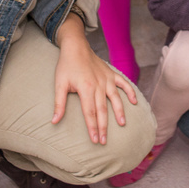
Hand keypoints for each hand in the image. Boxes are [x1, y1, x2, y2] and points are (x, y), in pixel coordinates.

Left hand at [53, 21, 137, 144]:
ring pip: (115, 99)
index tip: (95, 140)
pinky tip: (134, 101)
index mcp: (86, 88)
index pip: (90, 113)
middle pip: (102, 110)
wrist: (76, 46)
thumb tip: (54, 121)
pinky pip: (123, 83)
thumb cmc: (66, 66)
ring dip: (119, 112)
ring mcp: (107, 79)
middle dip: (103, 126)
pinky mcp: (111, 74)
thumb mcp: (59, 84)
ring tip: (122, 124)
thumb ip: (59, 104)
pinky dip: (130, 91)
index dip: (92, 127)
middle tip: (104, 141)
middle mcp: (99, 85)